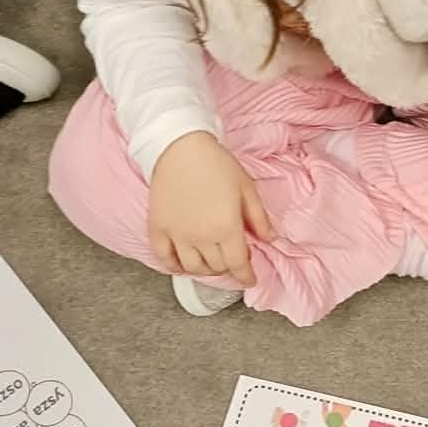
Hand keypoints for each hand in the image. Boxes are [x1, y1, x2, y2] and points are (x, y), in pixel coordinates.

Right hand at [148, 133, 272, 285]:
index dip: (246, 276)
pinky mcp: (158, 228)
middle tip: (232, 259)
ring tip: (211, 262)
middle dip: (229, 267)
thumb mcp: (246, 188)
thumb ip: (259, 217)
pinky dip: (174, 267)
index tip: (250, 279)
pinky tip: (183, 264)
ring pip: (192, 268)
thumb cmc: (217, 164)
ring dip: (205, 270)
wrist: (180, 147)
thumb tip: (269, 239)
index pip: (238, 264)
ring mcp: (177, 235)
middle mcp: (201, 237)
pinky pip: (164, 258)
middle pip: (217, 267)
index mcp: (226, 227)